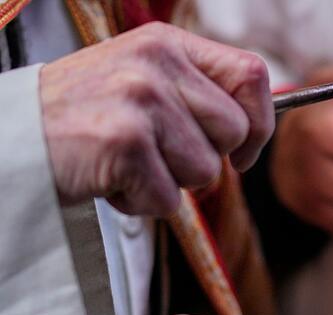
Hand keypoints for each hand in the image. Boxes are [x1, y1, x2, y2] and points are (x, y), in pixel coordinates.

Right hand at [41, 22, 273, 215]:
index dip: (260, 121)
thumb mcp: (143, 81)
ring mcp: (140, 100)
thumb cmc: (86, 117)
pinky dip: (141, 203)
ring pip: (206, 171)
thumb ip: (196, 94)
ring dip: (170, 183)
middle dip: (206, 159)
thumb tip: (255, 131)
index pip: (253, 74)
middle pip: (234, 131)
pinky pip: (168, 198)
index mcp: (167, 44)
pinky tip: (110, 179)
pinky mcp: (124, 141)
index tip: (242, 152)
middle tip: (158, 154)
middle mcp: (157, 63)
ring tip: (127, 163)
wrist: (13, 138)